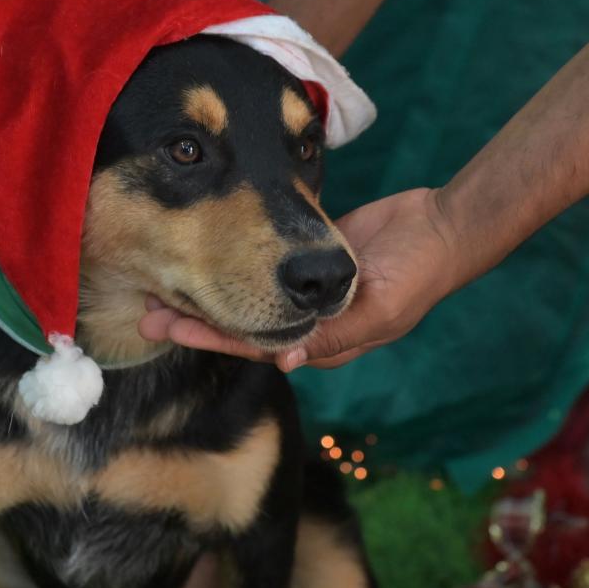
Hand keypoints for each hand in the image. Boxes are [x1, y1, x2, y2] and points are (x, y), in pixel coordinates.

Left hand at [137, 187, 464, 370]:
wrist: (443, 226)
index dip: (211, 336)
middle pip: (240, 323)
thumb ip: (334, 335)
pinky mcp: (306, 258)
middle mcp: (308, 323)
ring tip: (162, 279)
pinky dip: (233, 264)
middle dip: (195, 317)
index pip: (255, 344)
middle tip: (145, 308)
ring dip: (208, 288)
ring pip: (246, 294)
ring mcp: (305, 290)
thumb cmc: (417, 271)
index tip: (169, 327)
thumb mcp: (379, 307)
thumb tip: (284, 361)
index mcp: (324, 343)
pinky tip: (202, 253)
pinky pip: (262, 267)